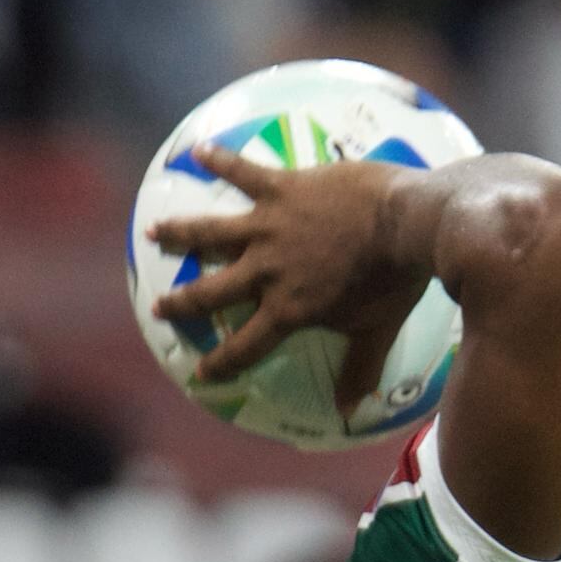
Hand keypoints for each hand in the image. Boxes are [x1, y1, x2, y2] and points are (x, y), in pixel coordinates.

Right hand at [145, 146, 425, 398]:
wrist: (407, 222)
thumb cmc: (396, 280)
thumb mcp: (377, 329)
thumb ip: (360, 368)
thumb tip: (349, 411)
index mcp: (288, 309)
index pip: (246, 345)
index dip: (222, 362)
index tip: (201, 372)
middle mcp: (267, 271)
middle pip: (212, 292)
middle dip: (181, 303)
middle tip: (157, 308)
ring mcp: (269, 227)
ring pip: (211, 232)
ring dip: (179, 232)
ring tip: (152, 231)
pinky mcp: (281, 188)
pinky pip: (242, 171)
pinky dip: (219, 159)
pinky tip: (198, 150)